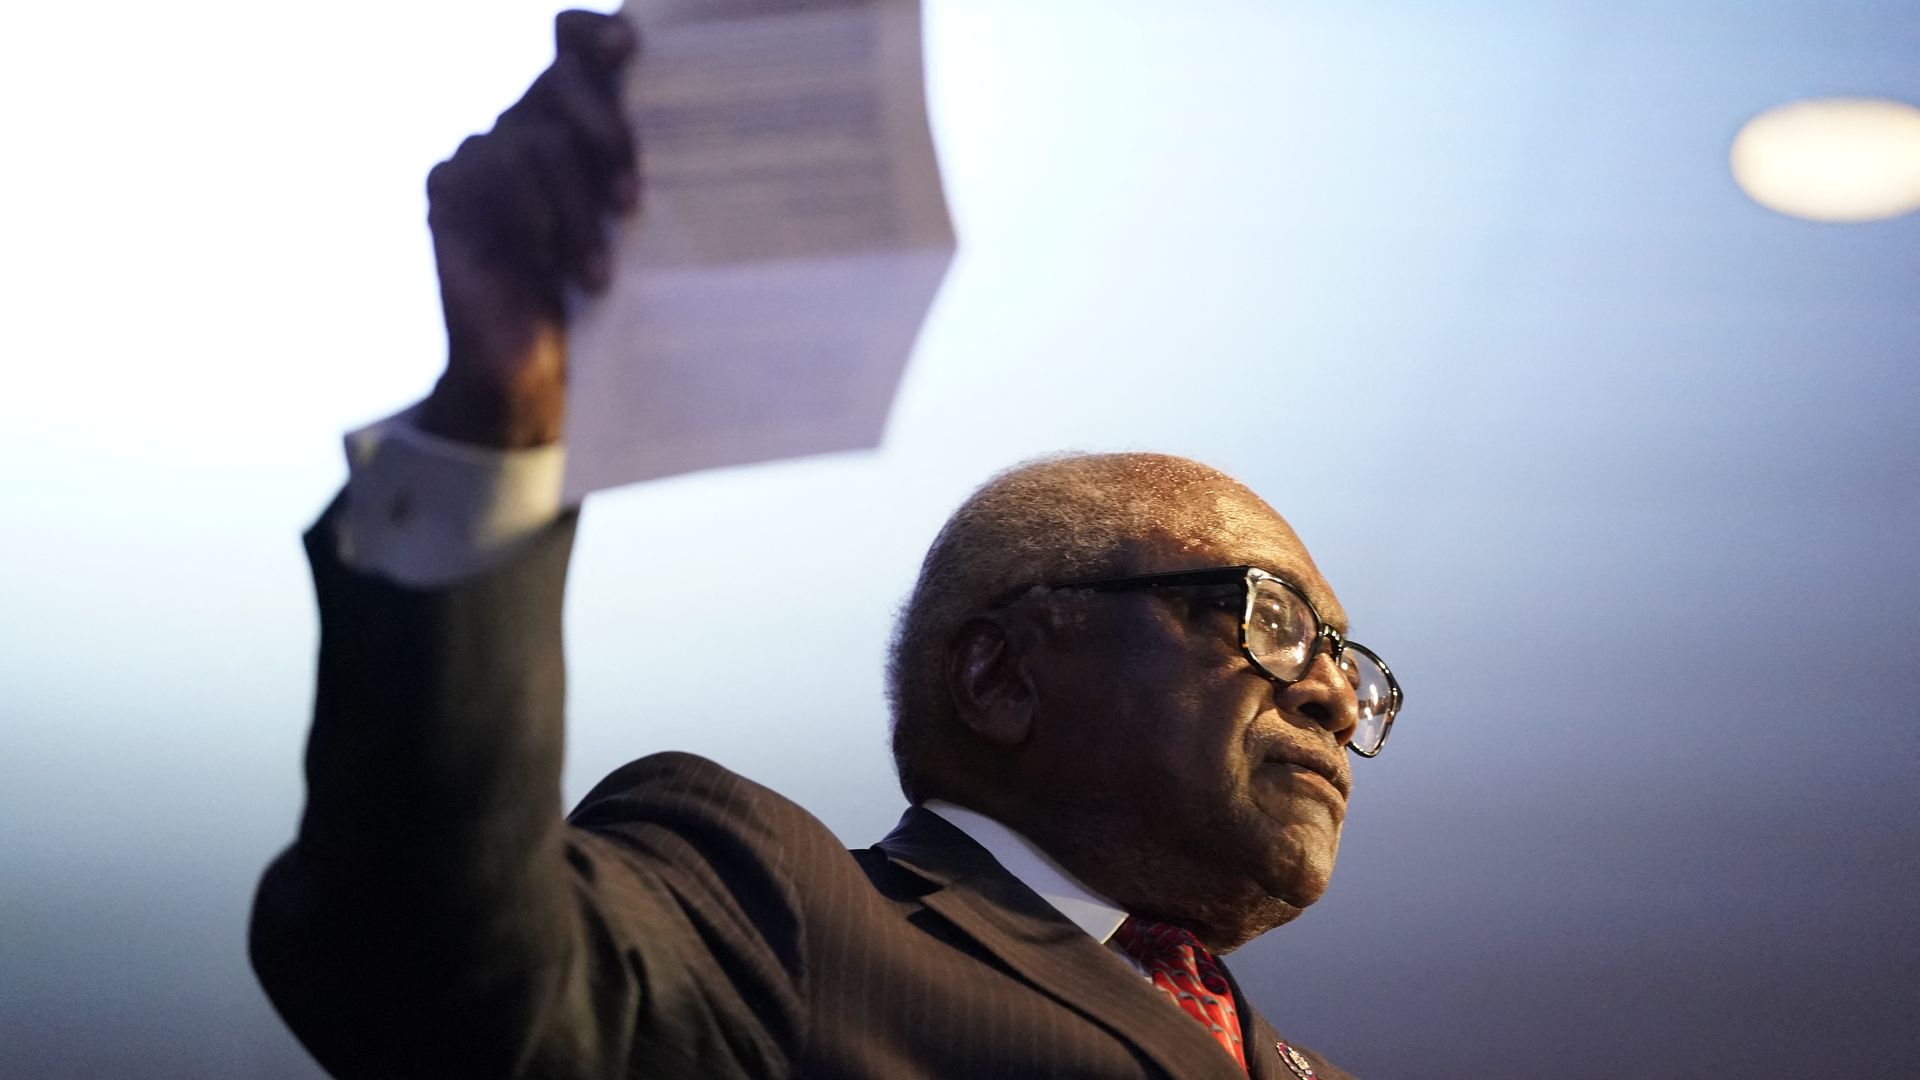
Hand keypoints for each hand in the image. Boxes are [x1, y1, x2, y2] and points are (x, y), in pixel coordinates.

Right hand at [416, 10, 638, 448]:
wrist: (537, 370)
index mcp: (577, 117)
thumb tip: (706, 130)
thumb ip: (644, 172)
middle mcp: (527, 122)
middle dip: (604, 131)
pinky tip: (545, 261)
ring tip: (596, 274)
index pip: (576, 42)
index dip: (597, 34)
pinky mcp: (448, 189)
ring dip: (574, 211)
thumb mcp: (634, 231)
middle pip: (559, 80)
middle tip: (630, 201)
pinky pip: (486, 176)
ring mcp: (483, 152)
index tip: (630, 47)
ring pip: (535, 143)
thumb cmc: (601, 293)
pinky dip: (525, 219)